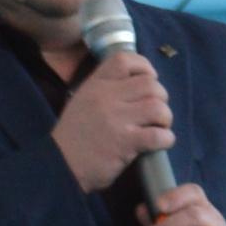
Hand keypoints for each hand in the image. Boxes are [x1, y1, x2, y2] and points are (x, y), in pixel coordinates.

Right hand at [52, 47, 174, 196]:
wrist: (60, 166)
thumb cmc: (73, 137)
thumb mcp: (82, 102)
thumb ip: (105, 91)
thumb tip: (136, 86)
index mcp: (95, 84)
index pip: (125, 60)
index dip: (144, 67)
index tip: (150, 80)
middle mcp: (106, 97)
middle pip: (149, 84)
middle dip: (161, 97)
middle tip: (156, 112)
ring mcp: (117, 119)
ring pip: (157, 107)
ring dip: (165, 118)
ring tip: (159, 127)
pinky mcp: (125, 142)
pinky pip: (158, 135)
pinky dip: (166, 139)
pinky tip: (160, 143)